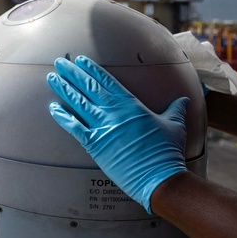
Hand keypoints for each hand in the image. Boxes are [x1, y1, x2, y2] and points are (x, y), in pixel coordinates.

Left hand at [46, 55, 188, 212]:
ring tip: (52, 78)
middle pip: (88, 87)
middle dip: (73, 73)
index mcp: (131, 104)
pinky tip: (53, 108)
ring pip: (78, 103)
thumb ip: (175, 109)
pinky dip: (62, 117)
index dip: (92, 69)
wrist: (159, 177)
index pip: (107, 81)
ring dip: (64, 89)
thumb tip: (183, 100)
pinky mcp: (95, 145)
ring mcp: (103, 127)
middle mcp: (114, 112)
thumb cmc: (167, 151)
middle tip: (60, 62)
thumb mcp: (174, 125)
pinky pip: (74, 128)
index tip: (81, 60)